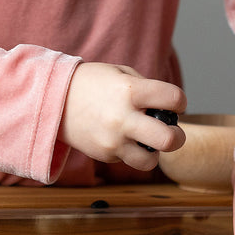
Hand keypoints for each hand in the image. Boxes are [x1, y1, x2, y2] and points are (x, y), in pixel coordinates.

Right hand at [59, 63, 185, 170]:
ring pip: (151, 161)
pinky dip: (131, 151)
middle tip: (173, 132)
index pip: (174, 98)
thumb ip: (147, 88)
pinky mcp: (105, 155)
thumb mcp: (121, 73)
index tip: (174, 103)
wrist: (54, 100)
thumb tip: (169, 109)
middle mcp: (123, 118)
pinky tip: (121, 138)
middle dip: (178, 136)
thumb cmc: (92, 83)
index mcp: (130, 90)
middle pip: (169, 139)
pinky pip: (129, 160)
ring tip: (148, 142)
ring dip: (155, 152)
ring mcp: (113, 140)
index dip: (179, 101)